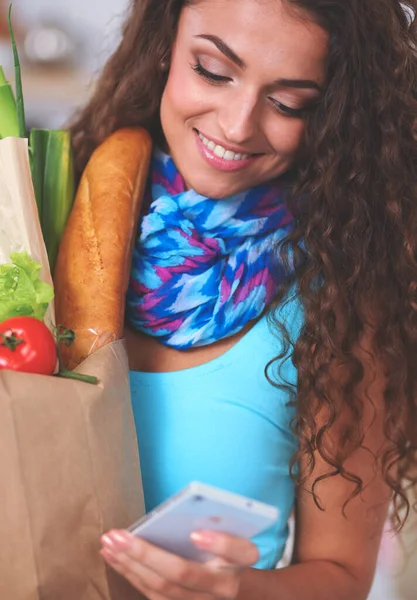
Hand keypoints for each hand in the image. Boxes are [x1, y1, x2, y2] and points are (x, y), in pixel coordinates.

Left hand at [100, 529, 257, 599]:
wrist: (229, 585)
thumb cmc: (223, 549)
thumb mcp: (227, 531)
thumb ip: (212, 521)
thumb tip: (175, 514)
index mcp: (242, 560)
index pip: (240, 552)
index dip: (220, 544)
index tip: (196, 533)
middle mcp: (224, 587)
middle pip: (184, 573)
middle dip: (146, 554)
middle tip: (118, 535)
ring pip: (162, 589)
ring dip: (130, 565)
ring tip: (109, 543)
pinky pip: (152, 595)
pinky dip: (130, 574)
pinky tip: (114, 557)